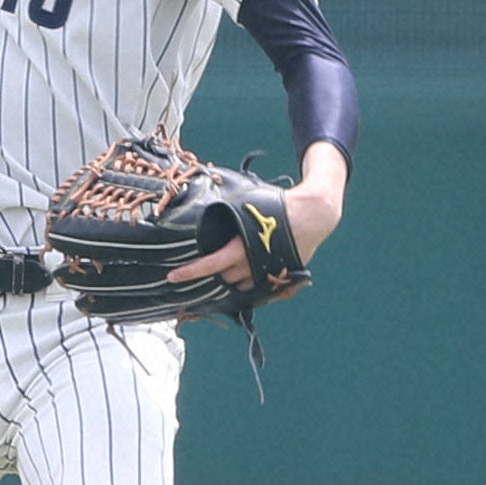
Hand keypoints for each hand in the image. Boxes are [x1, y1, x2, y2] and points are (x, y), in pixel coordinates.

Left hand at [167, 140, 347, 286]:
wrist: (312, 216)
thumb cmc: (278, 206)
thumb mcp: (247, 203)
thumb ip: (226, 211)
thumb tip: (205, 198)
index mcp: (243, 246)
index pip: (211, 264)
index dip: (190, 272)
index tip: (173, 277)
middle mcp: (253, 264)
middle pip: (224, 276)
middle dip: (218, 269)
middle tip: (219, 253)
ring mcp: (266, 273)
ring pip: (239, 283)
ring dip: (234, 274)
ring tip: (238, 257)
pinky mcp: (278, 277)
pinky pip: (256, 286)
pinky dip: (250, 279)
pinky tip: (250, 266)